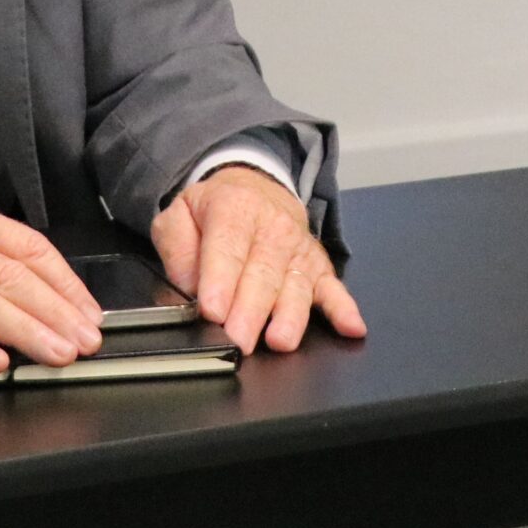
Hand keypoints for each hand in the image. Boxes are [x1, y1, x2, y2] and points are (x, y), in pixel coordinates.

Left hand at [149, 165, 365, 354]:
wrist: (254, 187)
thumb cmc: (217, 209)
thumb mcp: (180, 214)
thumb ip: (176, 248)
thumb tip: (185, 288)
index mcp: (234, 209)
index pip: (227, 247)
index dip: (220, 280)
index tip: (212, 309)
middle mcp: (272, 228)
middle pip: (263, 273)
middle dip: (251, 309)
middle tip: (238, 339)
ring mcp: (298, 249)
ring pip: (296, 285)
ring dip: (290, 315)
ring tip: (280, 340)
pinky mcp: (317, 266)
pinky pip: (333, 288)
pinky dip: (343, 308)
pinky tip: (351, 326)